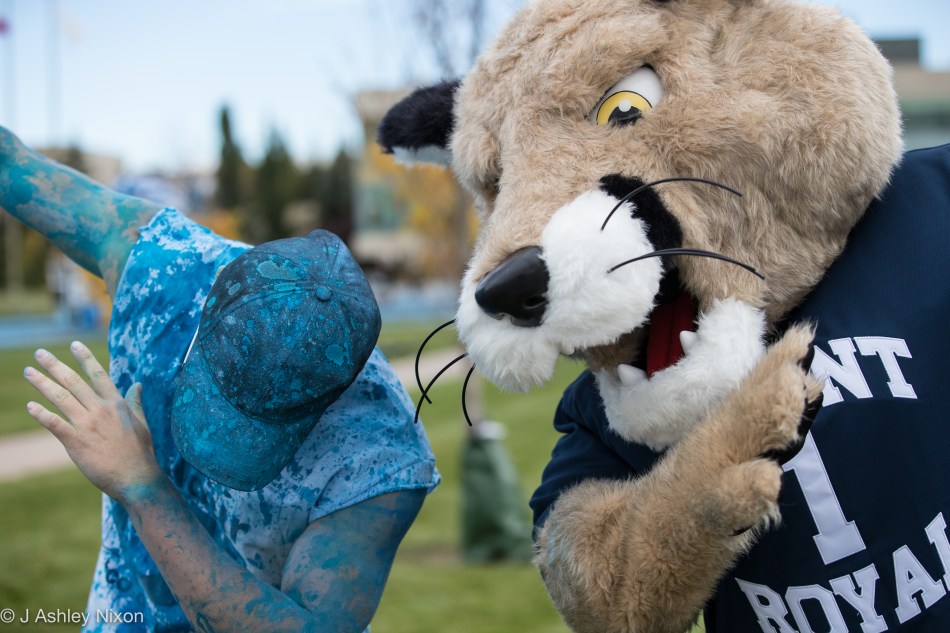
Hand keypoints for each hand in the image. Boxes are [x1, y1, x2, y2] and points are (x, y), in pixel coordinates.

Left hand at [23, 341, 163, 502]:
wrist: (136, 477)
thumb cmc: (140, 451)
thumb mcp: (141, 422)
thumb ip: (134, 402)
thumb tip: (138, 384)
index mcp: (116, 404)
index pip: (98, 375)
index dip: (84, 358)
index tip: (73, 344)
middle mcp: (101, 410)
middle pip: (74, 382)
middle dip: (55, 365)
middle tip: (40, 353)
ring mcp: (88, 425)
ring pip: (61, 398)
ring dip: (42, 383)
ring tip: (29, 372)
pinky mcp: (76, 442)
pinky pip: (54, 424)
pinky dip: (41, 414)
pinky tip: (30, 406)